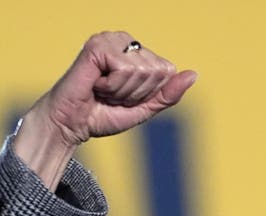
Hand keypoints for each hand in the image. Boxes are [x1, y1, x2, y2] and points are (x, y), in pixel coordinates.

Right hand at [14, 31, 196, 187]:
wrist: (72, 124)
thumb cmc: (103, 114)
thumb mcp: (145, 107)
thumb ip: (169, 93)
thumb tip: (193, 74)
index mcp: (138, 52)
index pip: (167, 71)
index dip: (149, 93)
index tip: (126, 97)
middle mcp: (125, 41)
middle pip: (157, 71)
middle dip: (137, 93)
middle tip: (112, 95)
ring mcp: (110, 40)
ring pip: (141, 71)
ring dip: (122, 91)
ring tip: (103, 91)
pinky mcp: (97, 46)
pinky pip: (123, 69)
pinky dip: (111, 86)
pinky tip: (95, 85)